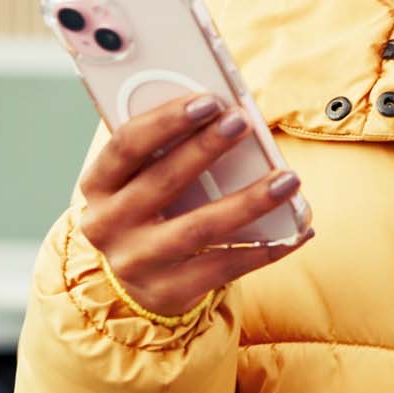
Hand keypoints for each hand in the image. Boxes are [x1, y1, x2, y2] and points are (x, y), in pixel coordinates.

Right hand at [76, 94, 311, 316]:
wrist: (137, 280)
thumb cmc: (150, 208)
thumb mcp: (140, 178)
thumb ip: (166, 149)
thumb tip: (225, 116)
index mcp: (97, 186)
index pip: (126, 145)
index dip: (166, 120)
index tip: (209, 100)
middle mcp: (107, 225)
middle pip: (163, 181)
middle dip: (206, 148)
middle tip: (243, 121)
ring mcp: (136, 263)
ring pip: (198, 228)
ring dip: (248, 201)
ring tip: (288, 179)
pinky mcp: (168, 292)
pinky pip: (224, 268)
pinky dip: (264, 249)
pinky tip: (296, 233)